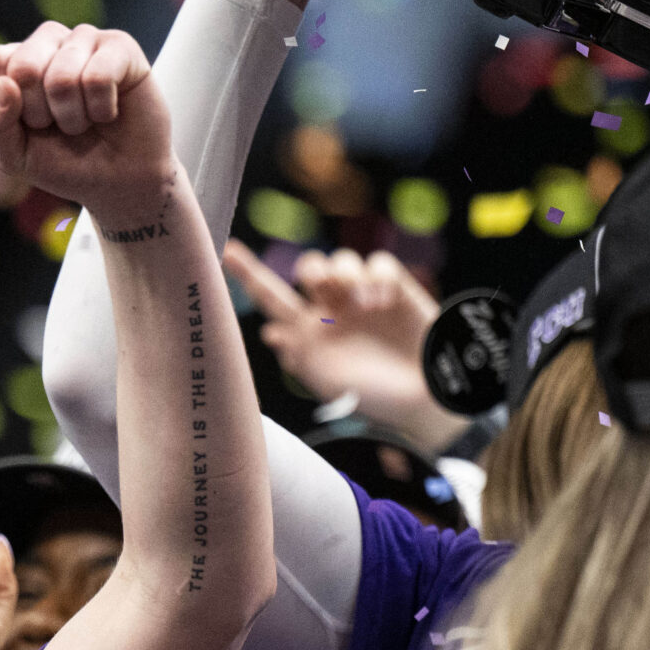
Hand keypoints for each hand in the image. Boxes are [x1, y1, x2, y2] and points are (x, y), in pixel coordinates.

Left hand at [0, 25, 175, 223]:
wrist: (119, 180)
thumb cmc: (63, 161)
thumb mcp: (13, 154)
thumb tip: (5, 84)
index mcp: (11, 60)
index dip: (4, 105)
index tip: (25, 123)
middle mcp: (45, 42)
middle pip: (23, 67)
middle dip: (39, 113)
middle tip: (57, 124)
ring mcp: (82, 39)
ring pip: (62, 77)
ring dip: (73, 117)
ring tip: (84, 121)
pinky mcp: (119, 45)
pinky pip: (98, 77)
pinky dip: (101, 109)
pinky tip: (108, 111)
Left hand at [224, 239, 471, 452]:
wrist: (423, 397)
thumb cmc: (375, 397)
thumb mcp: (329, 382)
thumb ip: (299, 357)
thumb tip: (270, 332)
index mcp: (309, 330)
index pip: (273, 297)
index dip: (250, 275)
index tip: (226, 252)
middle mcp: (332, 309)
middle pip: (309, 267)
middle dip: (309, 269)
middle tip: (318, 286)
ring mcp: (363, 296)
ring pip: (341, 260)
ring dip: (345, 276)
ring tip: (361, 306)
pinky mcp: (395, 288)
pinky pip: (379, 263)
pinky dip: (376, 277)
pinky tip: (381, 302)